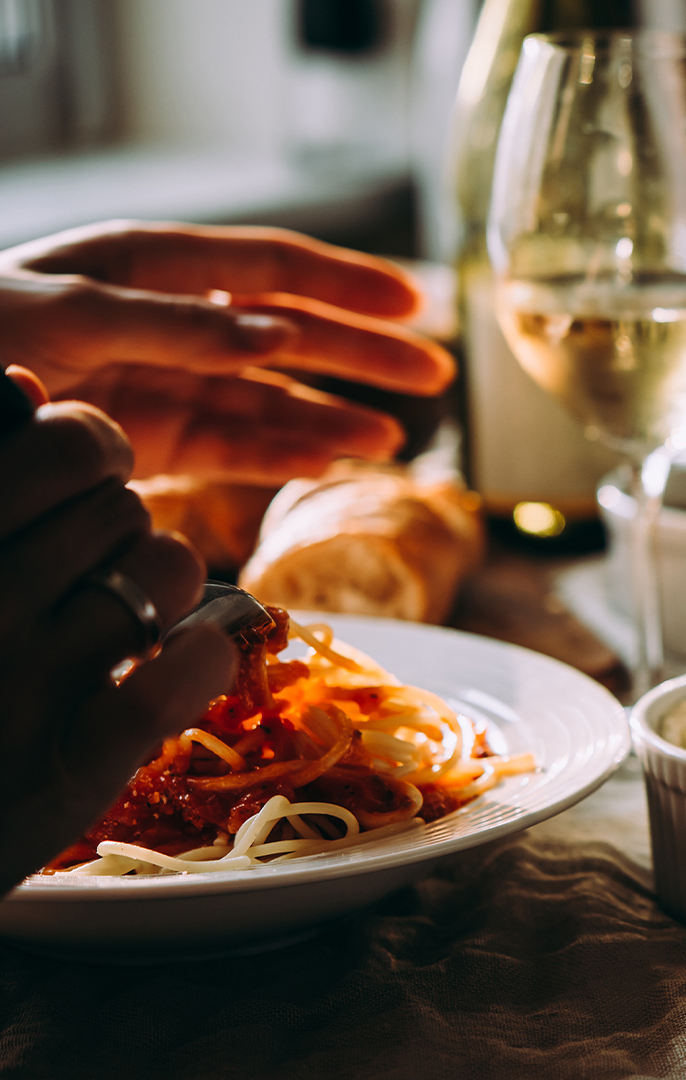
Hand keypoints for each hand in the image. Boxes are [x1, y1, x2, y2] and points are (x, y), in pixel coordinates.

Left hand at [0, 221, 454, 484]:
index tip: (413, 305)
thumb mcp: (65, 315)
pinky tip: (334, 462)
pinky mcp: (151, 444)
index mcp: (149, 266)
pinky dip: (285, 457)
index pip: (269, 268)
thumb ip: (173, 323)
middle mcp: (169, 322)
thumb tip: (276, 334)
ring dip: (334, 416)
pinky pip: (235, 449)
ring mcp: (163, 385)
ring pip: (272, 399)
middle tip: (435, 376)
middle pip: (289, 335)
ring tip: (393, 440)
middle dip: (363, 356)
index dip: (345, 284)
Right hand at [0, 367, 236, 889]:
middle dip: (116, 519)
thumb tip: (23, 382)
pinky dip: (200, 656)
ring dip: (159, 584)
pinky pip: (185, 671)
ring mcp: (23, 683)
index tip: (80, 473)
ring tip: (118, 612)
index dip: (92, 446)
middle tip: (86, 557)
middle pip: (123, 504)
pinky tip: (177, 660)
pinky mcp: (73, 763)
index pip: (65, 442)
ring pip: (167, 570)